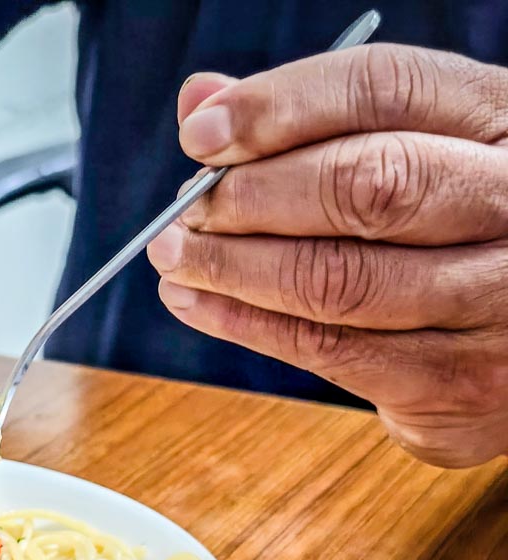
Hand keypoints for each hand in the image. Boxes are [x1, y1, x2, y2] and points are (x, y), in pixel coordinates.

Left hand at [147, 45, 507, 467]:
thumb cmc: (446, 226)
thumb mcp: (409, 150)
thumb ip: (310, 123)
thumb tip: (200, 100)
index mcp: (504, 121)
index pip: (387, 88)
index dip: (280, 107)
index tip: (199, 134)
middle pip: (368, 186)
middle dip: (251, 197)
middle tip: (185, 211)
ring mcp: (498, 300)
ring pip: (339, 279)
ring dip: (232, 268)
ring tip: (174, 258)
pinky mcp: (460, 382)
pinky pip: (329, 350)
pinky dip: (245, 324)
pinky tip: (198, 303)